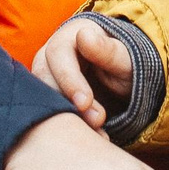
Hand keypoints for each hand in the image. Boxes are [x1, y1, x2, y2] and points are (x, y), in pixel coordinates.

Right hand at [31, 15, 133, 130]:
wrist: (124, 79)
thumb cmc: (125, 62)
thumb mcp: (124, 57)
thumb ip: (107, 50)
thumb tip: (83, 36)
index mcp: (71, 35)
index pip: (58, 53)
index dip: (69, 79)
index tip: (85, 103)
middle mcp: (52, 52)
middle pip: (44, 76)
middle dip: (68, 103)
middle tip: (96, 121)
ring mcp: (48, 75)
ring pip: (43, 96)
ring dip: (68, 117)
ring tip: (98, 131)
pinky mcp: (49, 96)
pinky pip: (51, 112)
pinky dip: (70, 126)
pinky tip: (93, 135)